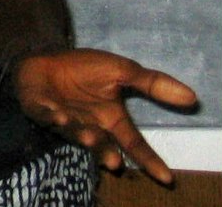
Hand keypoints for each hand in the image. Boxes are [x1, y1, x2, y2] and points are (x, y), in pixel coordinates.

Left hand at [14, 47, 196, 182]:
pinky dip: (53, 117)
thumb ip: (151, 84)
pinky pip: (46, 117)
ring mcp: (64, 120)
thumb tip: (191, 97)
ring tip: (89, 136)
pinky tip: (60, 116)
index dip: (149, 160)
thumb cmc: (83, 67)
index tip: (166, 177)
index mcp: (110, 120)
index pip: (134, 144)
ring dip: (82, 136)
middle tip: (113, 161)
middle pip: (102, 146)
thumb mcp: (121, 71)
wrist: (45, 54)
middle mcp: (89, 126)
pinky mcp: (39, 109)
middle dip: (106, 154)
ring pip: (75, 135)